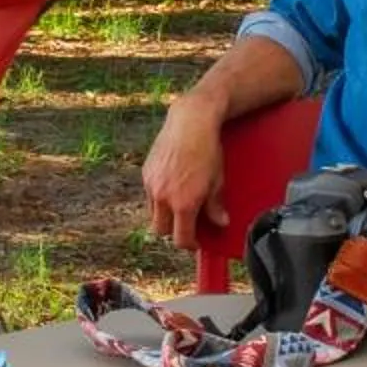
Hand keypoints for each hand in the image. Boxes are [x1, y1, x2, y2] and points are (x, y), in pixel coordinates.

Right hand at [142, 98, 226, 249]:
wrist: (190, 122)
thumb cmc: (208, 150)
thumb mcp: (217, 181)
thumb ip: (215, 206)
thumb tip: (221, 223)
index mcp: (183, 204)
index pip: (181, 239)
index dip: (189, 244)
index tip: (196, 242)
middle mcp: (163, 198)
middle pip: (161, 231)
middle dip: (173, 232)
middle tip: (187, 225)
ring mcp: (152, 185)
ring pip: (153, 214)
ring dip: (165, 215)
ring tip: (179, 205)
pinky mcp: (146, 173)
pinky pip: (149, 195)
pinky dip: (159, 198)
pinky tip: (172, 186)